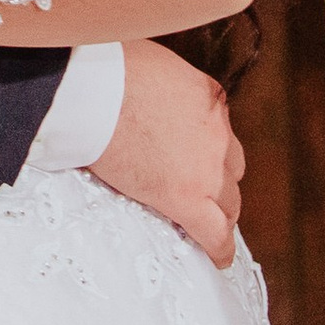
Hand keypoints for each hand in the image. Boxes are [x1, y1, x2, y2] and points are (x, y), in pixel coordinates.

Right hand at [85, 39, 243, 267]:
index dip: (207, 150)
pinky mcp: (186, 197)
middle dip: (217, 181)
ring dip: (218, 211)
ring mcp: (207, 167)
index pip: (220, 132)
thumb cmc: (108, 70)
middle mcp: (218, 132)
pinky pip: (216, 233)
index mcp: (210, 98)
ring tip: (205, 224)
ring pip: (229, 202)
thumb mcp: (154, 66)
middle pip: (231, 168)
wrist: (93, 90)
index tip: (194, 159)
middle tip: (198, 192)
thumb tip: (151, 94)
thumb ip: (167, 87)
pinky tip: (218, 258)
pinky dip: (220, 248)